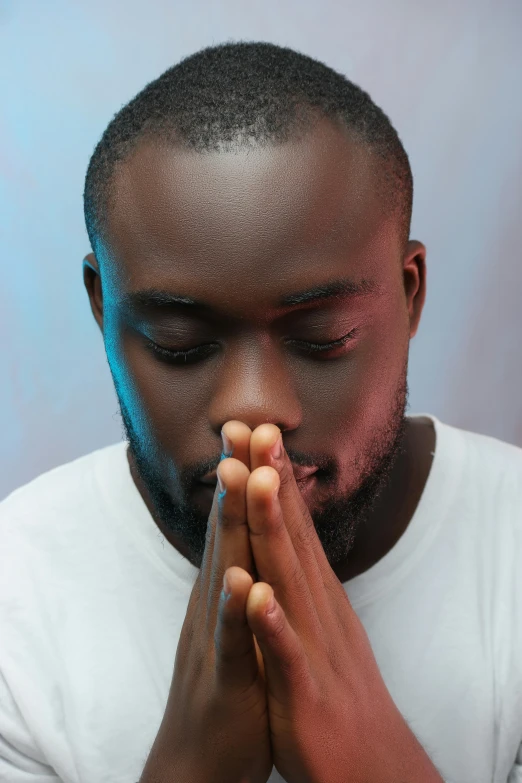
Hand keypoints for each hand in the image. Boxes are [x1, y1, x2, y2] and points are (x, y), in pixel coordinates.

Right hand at [140, 422, 271, 782]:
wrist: (201, 759)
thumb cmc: (227, 683)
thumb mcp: (234, 619)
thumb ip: (239, 575)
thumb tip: (247, 534)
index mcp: (227, 587)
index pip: (237, 520)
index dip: (247, 473)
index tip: (256, 425)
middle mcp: (216, 602)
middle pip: (228, 531)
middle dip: (237, 478)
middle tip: (242, 424)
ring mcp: (217, 638)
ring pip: (226, 573)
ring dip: (233, 526)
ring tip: (240, 479)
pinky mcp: (226, 681)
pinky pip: (231, 642)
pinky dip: (237, 611)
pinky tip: (244, 583)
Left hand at [237, 423, 442, 782]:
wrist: (366, 762)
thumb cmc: (331, 685)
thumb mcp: (317, 620)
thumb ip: (302, 578)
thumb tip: (289, 533)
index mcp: (314, 592)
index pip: (293, 525)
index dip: (274, 477)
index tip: (257, 430)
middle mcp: (317, 607)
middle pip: (292, 537)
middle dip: (272, 482)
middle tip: (258, 429)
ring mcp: (313, 646)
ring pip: (289, 580)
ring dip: (273, 530)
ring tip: (259, 482)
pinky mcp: (305, 691)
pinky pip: (286, 653)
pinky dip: (272, 622)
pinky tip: (256, 593)